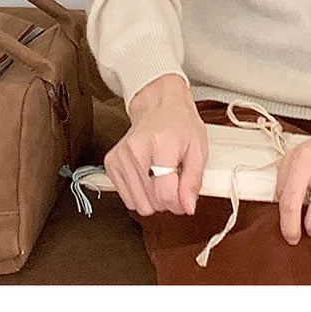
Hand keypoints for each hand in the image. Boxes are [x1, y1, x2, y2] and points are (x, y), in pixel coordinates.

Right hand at [103, 73, 207, 217]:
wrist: (159, 104)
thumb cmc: (179, 123)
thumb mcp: (198, 148)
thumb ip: (194, 180)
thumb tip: (187, 207)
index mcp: (161, 144)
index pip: (165, 193)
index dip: (178, 204)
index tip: (184, 198)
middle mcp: (136, 150)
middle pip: (150, 202)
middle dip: (166, 200)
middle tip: (173, 181)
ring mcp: (121, 157)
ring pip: (137, 204)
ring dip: (152, 198)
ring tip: (161, 177)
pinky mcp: (111, 163)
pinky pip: (126, 198)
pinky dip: (139, 192)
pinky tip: (148, 175)